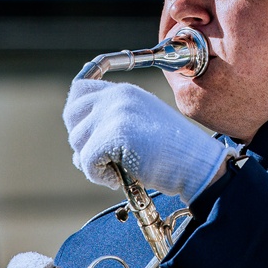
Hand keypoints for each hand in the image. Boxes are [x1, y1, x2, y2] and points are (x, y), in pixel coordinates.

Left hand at [63, 79, 234, 203]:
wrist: (195, 163)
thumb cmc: (172, 152)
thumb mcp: (140, 124)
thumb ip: (112, 122)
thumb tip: (79, 142)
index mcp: (124, 90)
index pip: (80, 89)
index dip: (76, 113)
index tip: (86, 133)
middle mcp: (117, 95)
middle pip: (72, 115)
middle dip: (81, 140)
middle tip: (103, 157)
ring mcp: (116, 112)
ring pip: (78, 141)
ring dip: (92, 162)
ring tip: (117, 168)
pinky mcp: (115, 134)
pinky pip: (87, 161)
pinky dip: (99, 176)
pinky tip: (118, 178)